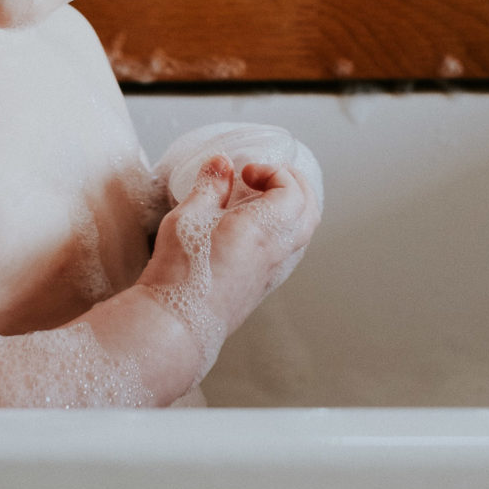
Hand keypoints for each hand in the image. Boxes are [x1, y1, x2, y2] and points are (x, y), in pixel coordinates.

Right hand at [140, 153, 319, 339]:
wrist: (178, 325)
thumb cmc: (181, 272)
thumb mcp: (187, 216)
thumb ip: (209, 185)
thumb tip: (222, 163)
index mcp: (264, 229)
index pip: (293, 190)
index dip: (274, 172)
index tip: (246, 172)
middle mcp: (276, 251)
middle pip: (310, 211)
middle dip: (295, 185)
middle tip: (269, 175)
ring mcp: (273, 273)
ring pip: (304, 234)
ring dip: (294, 208)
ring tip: (265, 198)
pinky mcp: (262, 288)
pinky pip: (291, 253)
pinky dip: (285, 230)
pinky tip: (258, 229)